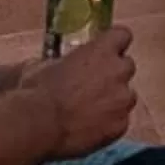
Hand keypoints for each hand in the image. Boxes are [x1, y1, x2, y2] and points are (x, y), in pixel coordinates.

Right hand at [42, 25, 135, 156]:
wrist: (40, 125)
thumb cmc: (38, 91)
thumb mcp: (43, 66)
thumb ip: (60, 62)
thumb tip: (55, 66)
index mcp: (101, 51)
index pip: (122, 35)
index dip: (114, 43)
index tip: (107, 49)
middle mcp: (118, 72)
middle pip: (127, 66)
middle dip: (114, 73)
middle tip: (95, 84)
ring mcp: (122, 100)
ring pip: (127, 96)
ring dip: (114, 100)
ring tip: (92, 111)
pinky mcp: (121, 125)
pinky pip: (121, 121)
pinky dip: (110, 124)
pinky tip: (92, 128)